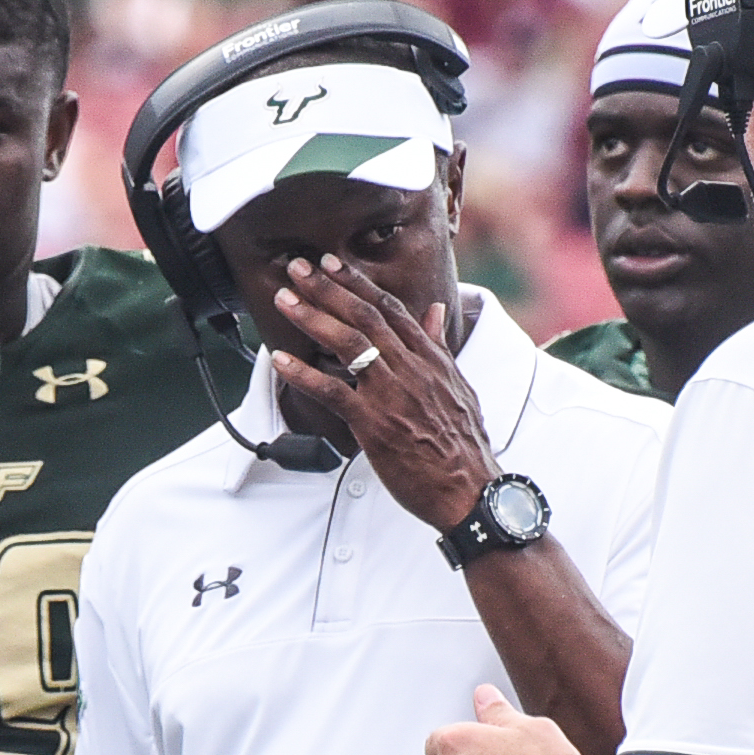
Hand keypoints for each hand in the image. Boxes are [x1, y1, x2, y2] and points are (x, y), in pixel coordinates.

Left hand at [264, 257, 490, 526]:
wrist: (471, 490)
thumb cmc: (465, 446)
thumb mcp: (460, 387)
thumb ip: (440, 347)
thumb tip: (435, 313)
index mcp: (430, 358)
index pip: (390, 309)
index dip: (358, 283)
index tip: (333, 264)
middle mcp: (410, 368)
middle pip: (364, 316)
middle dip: (328, 288)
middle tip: (298, 267)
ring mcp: (391, 394)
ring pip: (347, 343)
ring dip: (311, 317)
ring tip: (284, 299)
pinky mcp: (374, 424)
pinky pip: (332, 391)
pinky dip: (303, 373)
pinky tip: (281, 359)